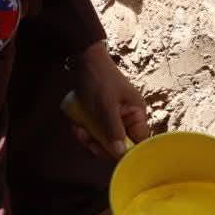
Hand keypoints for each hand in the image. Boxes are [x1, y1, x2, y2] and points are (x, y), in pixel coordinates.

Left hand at [71, 41, 148, 158]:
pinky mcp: (103, 119)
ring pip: (105, 141)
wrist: (85, 60)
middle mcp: (129, 119)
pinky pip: (97, 133)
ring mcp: (115, 119)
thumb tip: (121, 153)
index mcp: (138, 115)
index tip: (104, 151)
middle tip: (84, 138)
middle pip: (119, 145)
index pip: (138, 143)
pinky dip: (86, 132)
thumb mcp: (106, 105)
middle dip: (99, 145)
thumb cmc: (99, 79)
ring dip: (89, 139)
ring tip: (77, 130)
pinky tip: (76, 126)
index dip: (123, 152)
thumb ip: (114, 129)